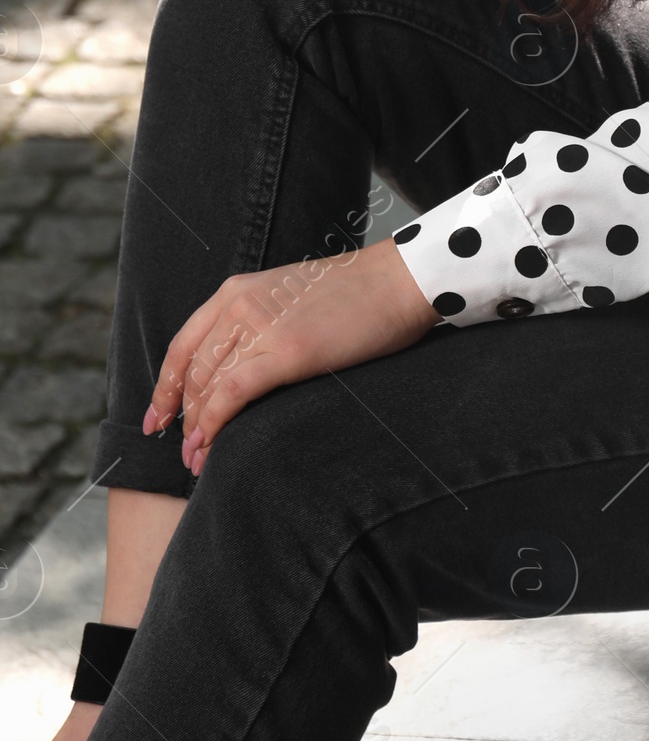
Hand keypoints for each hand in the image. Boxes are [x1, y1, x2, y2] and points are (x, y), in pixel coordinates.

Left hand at [145, 240, 437, 475]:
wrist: (398, 281)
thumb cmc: (356, 294)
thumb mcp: (289, 296)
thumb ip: (259, 320)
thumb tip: (240, 365)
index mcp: (238, 290)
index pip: (184, 345)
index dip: (165, 387)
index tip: (158, 419)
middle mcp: (240, 305)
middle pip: (193, 371)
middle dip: (183, 417)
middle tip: (184, 452)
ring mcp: (262, 326)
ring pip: (208, 386)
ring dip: (197, 428)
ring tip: (196, 459)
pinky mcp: (287, 351)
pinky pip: (233, 393)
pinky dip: (214, 423)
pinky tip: (209, 445)